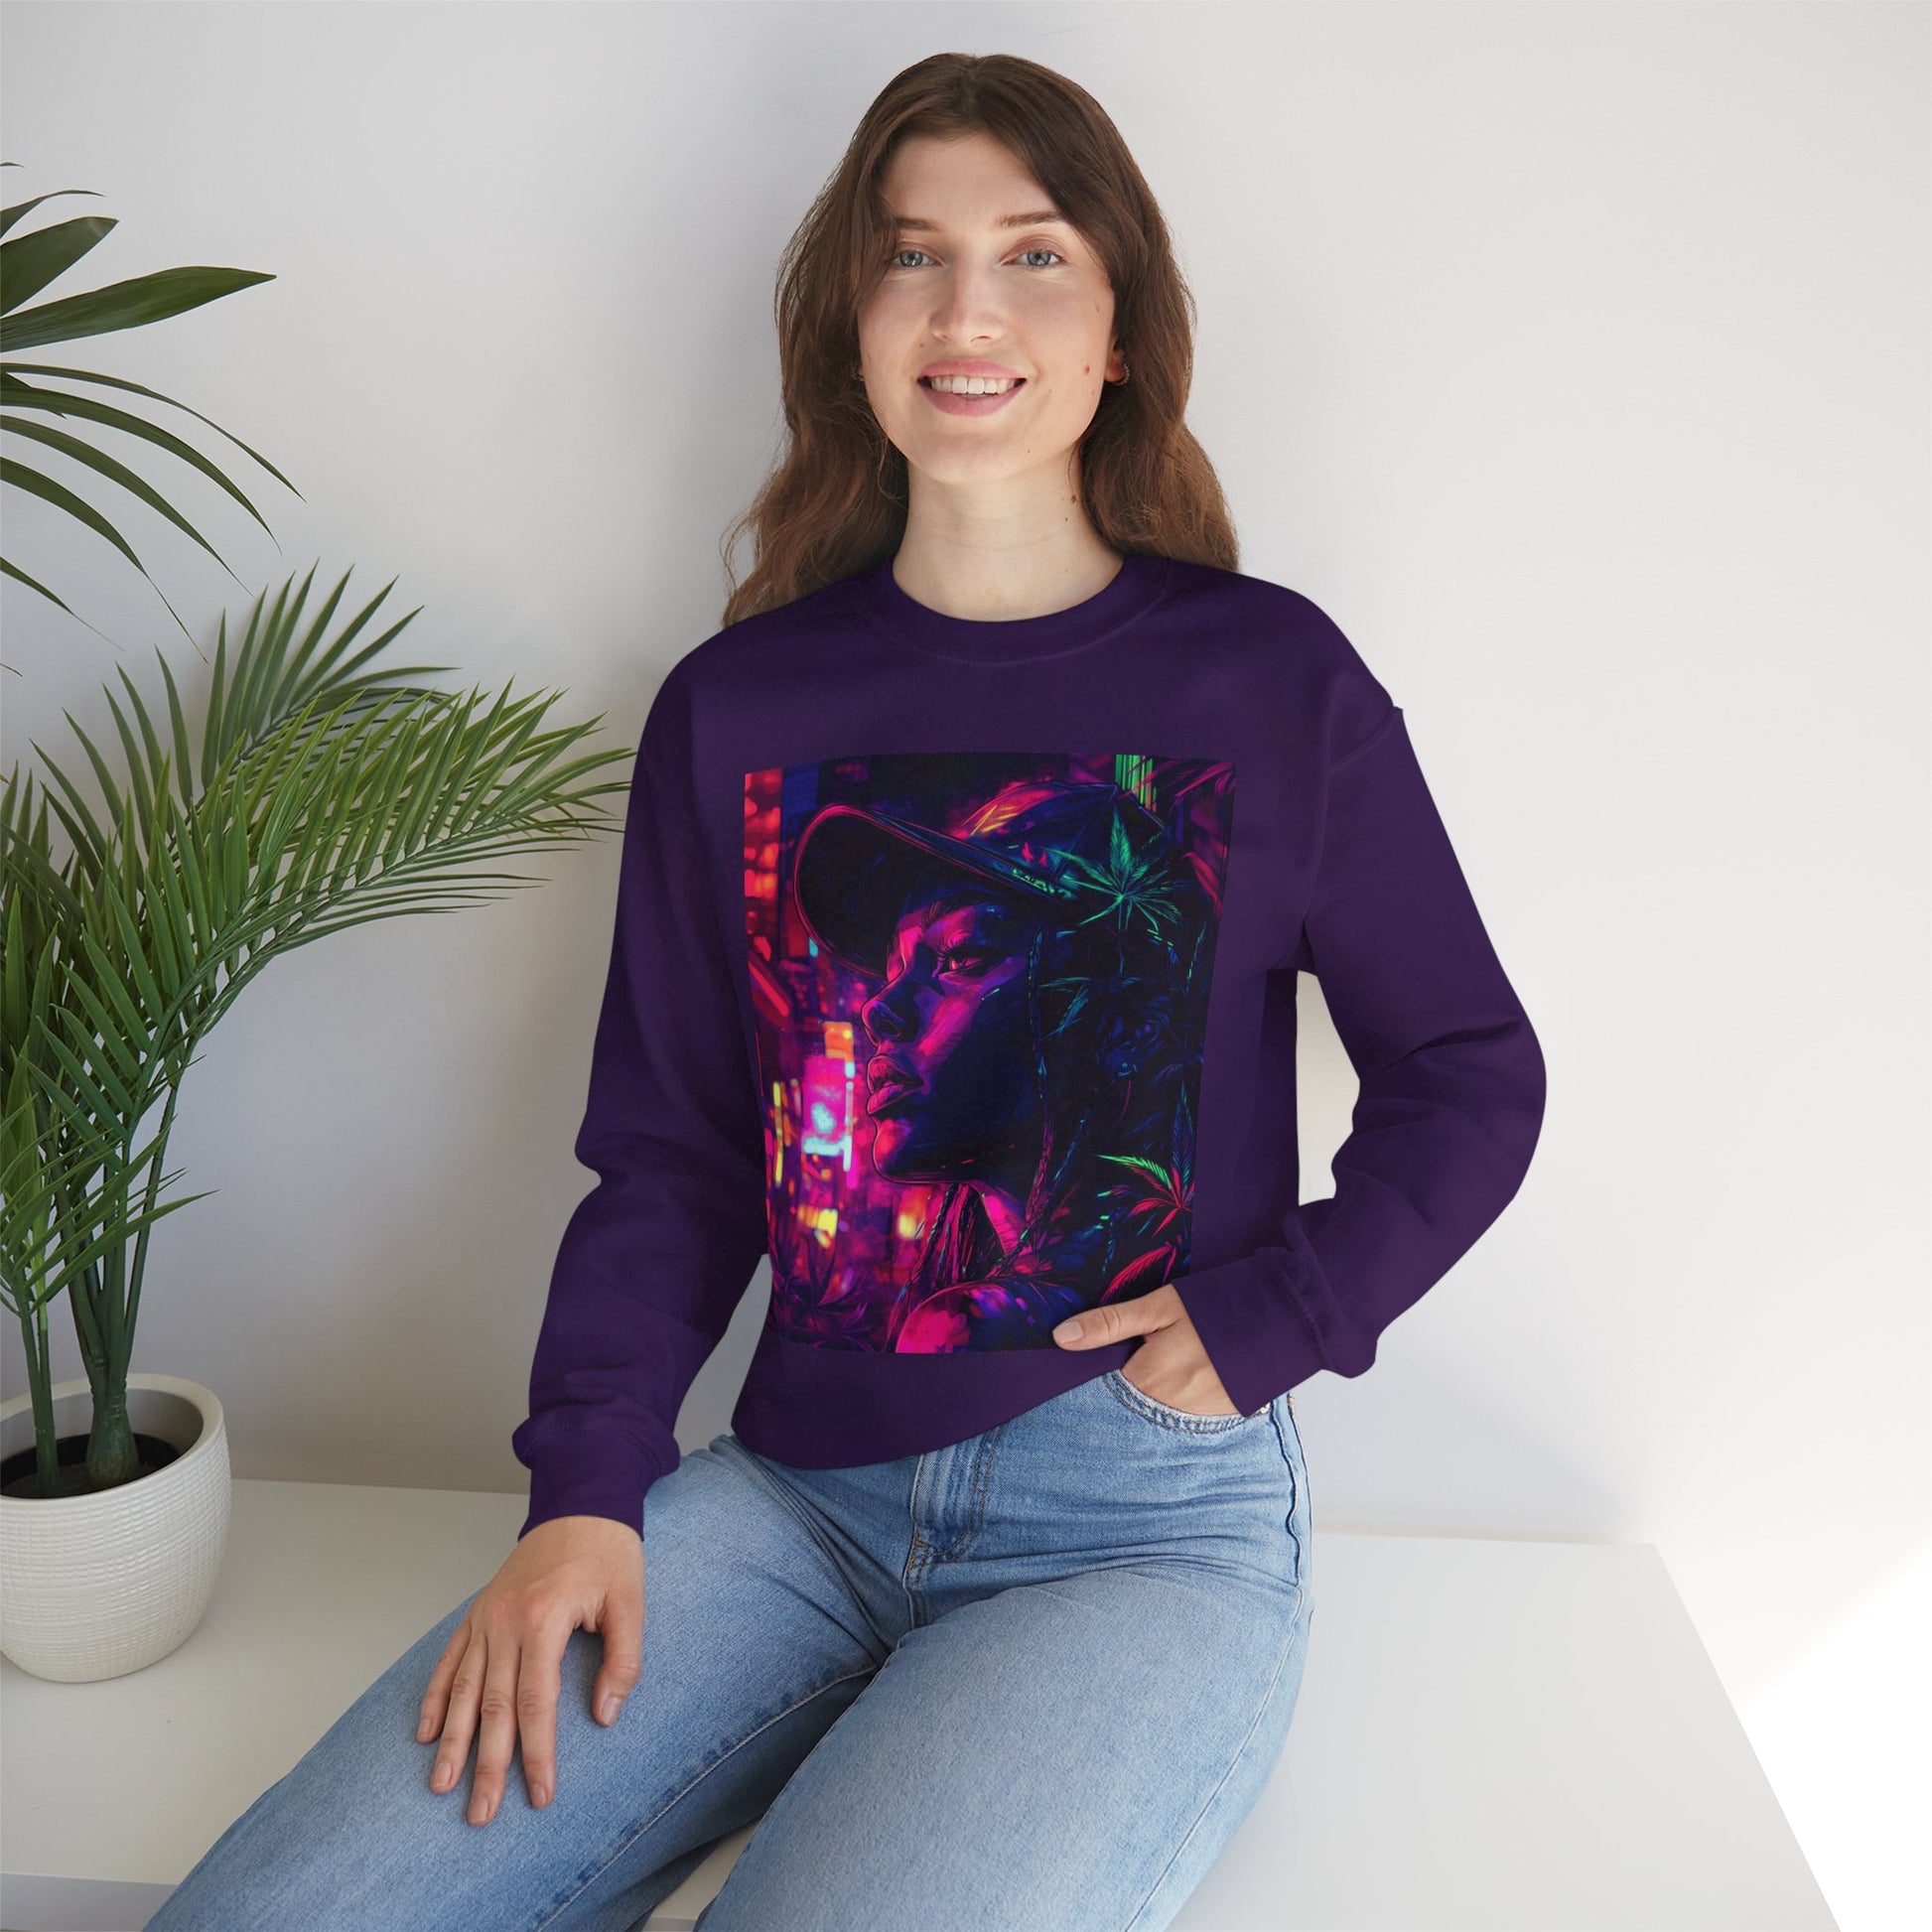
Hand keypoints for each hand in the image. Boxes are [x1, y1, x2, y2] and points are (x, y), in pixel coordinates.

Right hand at [418, 1513, 642, 1825]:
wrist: (581, 1502)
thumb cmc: (608, 1552)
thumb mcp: (630, 1603)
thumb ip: (623, 1661)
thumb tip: (604, 1716)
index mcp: (544, 1620)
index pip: (536, 1703)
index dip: (537, 1753)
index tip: (539, 1794)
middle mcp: (506, 1621)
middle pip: (492, 1706)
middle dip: (486, 1764)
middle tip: (480, 1814)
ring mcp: (486, 1617)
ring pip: (462, 1689)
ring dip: (451, 1741)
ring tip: (441, 1786)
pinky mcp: (478, 1612)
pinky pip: (449, 1659)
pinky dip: (434, 1697)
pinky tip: (426, 1732)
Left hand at [1052, 1283, 1240, 1415]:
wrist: (1285, 1315)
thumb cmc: (1218, 1306)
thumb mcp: (1160, 1306)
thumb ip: (1110, 1324)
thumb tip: (1061, 1338)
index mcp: (1148, 1379)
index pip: (1105, 1389)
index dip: (1101, 1372)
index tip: (1106, 1358)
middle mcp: (1170, 1408)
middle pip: (1132, 1403)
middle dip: (1130, 1383)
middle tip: (1148, 1354)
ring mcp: (1199, 1417)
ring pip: (1160, 1410)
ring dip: (1158, 1393)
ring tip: (1176, 1361)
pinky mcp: (1223, 1417)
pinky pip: (1189, 1414)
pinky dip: (1184, 1398)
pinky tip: (1196, 1373)